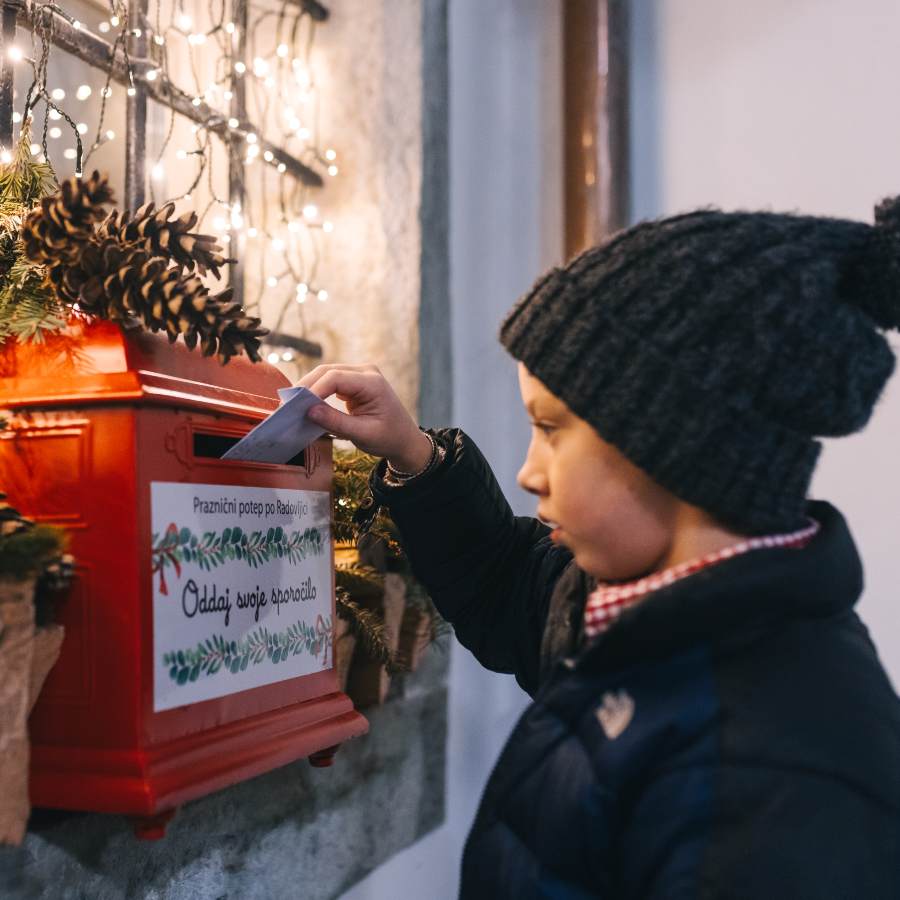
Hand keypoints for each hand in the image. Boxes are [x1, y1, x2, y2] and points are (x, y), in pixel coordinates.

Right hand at [300, 364, 432, 471]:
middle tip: (287, 405)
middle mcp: (366, 372)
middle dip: (307, 387)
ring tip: (292, 405)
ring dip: (310, 388)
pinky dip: (317, 391)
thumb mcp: (362, 434)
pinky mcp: (354, 382)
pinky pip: (330, 382)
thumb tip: (308, 411)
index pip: (336, 378)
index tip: (297, 406)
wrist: (404, 439)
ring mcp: (360, 375)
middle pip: (328, 371)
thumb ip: (335, 422)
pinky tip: (305, 404)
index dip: (314, 390)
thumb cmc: (388, 438)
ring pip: (326, 374)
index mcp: (372, 383)